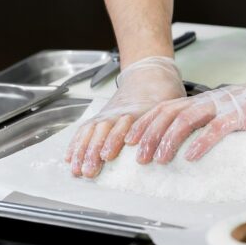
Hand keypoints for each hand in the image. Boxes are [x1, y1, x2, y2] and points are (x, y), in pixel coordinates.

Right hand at [65, 56, 184, 176]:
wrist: (150, 74)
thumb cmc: (163, 93)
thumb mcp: (171, 107)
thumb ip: (170, 126)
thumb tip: (174, 150)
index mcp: (138, 110)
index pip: (123, 125)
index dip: (113, 140)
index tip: (107, 155)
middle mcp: (119, 112)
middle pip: (102, 130)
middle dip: (93, 151)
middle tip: (89, 170)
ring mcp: (108, 114)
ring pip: (91, 131)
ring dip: (82, 151)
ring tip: (78, 170)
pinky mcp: (101, 117)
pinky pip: (85, 129)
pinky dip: (76, 144)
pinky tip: (71, 158)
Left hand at [125, 73, 245, 163]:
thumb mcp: (225, 113)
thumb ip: (207, 123)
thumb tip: (189, 144)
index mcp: (202, 101)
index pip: (165, 109)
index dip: (144, 124)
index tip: (129, 141)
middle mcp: (208, 101)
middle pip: (169, 113)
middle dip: (149, 135)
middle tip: (138, 156)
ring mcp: (223, 106)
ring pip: (186, 119)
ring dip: (169, 140)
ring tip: (159, 159)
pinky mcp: (240, 115)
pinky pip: (216, 129)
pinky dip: (201, 143)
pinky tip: (191, 156)